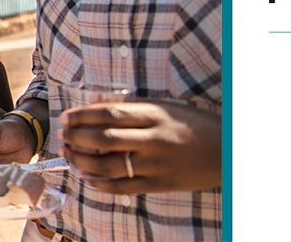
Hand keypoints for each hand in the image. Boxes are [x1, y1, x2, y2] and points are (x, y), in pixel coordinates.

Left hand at [59, 100, 220, 194]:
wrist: (227, 152)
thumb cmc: (196, 125)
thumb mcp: (169, 107)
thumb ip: (136, 106)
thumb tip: (98, 103)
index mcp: (156, 114)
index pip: (110, 113)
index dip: (83, 115)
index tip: (67, 117)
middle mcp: (154, 138)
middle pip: (104, 138)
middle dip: (78, 137)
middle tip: (64, 135)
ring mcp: (156, 164)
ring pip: (110, 164)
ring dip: (83, 160)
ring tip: (69, 155)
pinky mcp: (159, 184)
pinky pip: (123, 186)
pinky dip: (101, 183)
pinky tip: (87, 176)